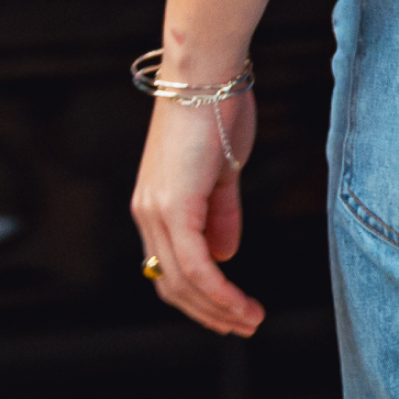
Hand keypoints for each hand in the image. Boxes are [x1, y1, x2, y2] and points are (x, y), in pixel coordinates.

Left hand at [130, 88, 264, 337]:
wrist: (207, 72)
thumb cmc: (217, 108)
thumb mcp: (223, 171)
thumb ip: (221, 213)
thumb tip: (225, 254)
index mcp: (156, 204)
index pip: (170, 268)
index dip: (199, 297)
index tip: (231, 312)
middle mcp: (148, 212)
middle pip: (172, 285)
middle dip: (209, 313)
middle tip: (244, 327)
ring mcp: (157, 210)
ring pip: (182, 282)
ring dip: (219, 309)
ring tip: (251, 321)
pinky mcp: (173, 206)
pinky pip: (195, 265)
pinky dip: (219, 292)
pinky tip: (241, 305)